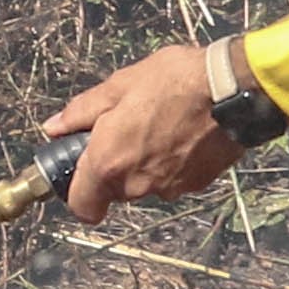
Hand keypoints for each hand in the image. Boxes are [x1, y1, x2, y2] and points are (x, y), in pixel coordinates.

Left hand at [41, 41, 283, 222]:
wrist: (233, 89)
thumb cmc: (175, 81)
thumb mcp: (119, 85)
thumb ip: (82, 112)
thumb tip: (55, 127)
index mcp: (108, 164)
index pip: (82, 206)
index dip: (79, 192)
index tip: (82, 171)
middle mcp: (136, 185)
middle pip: (115, 191)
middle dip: (116, 166)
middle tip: (125, 129)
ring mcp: (169, 188)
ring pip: (146, 184)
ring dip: (146, 163)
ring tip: (160, 123)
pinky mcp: (198, 184)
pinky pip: (175, 178)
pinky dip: (174, 162)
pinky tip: (183, 131)